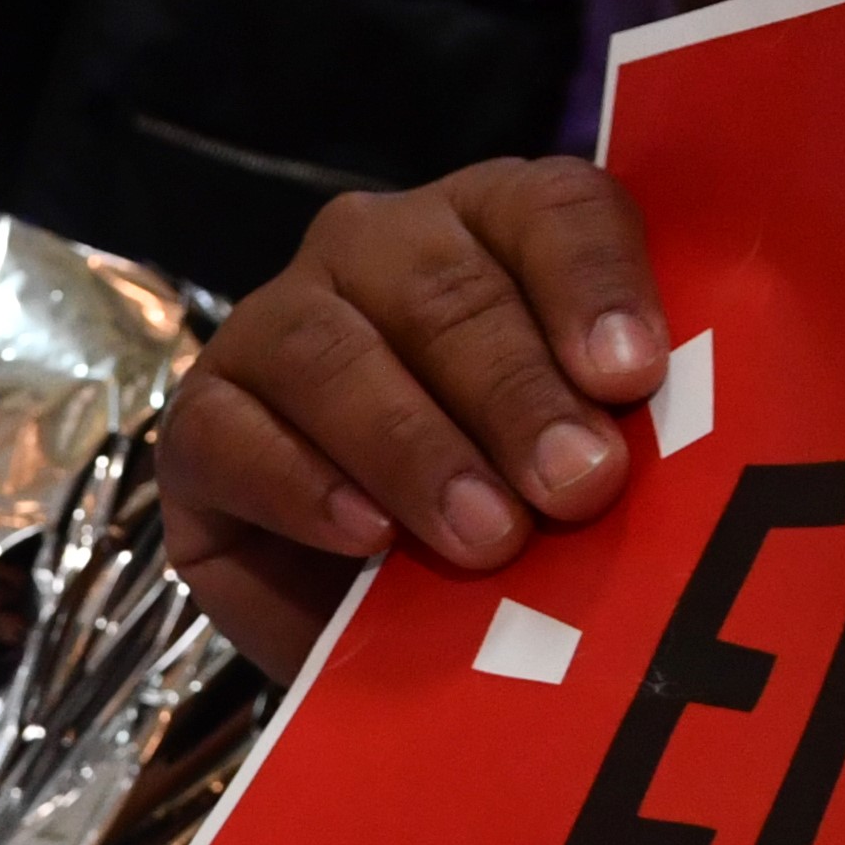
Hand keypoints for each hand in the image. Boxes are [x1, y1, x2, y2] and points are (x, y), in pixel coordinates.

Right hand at [158, 157, 664, 665]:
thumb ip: (615, 436)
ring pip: (332, 352)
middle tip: (580, 486)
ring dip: (416, 446)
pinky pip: (232, 432)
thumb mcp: (580, 475)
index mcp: (497, 228)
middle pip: (445, 293)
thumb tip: (644, 463)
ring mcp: (277, 326)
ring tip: (487, 538)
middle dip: (517, 395)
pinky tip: (369, 537)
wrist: (387, 634)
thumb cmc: (513, 533)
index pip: (551, 210)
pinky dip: (302, 486)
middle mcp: (379, 251)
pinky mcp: (201, 423)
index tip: (633, 376)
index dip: (593, 286)